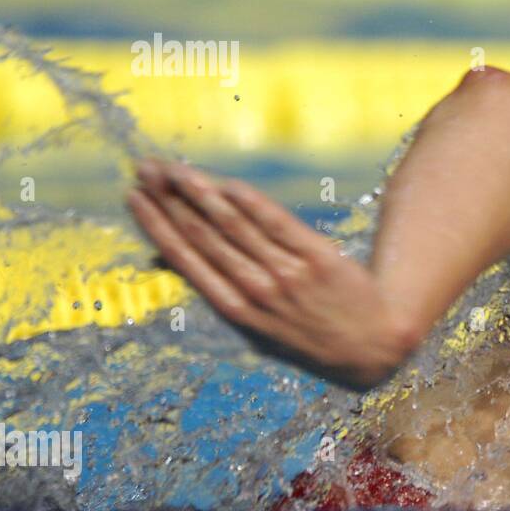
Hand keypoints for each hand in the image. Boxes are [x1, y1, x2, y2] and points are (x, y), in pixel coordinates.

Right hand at [127, 159, 415, 388]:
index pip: (185, 259)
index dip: (156, 225)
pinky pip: (275, 222)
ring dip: (198, 192)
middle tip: (144, 170)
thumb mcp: (263, 330)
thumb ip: (228, 296)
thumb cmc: (315, 333)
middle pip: (202, 235)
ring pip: (232, 225)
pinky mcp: (316, 256)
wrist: (375, 341)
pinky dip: (248, 201)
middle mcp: (256, 289)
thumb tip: (183, 264)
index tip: (134, 198)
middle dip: (168, 199)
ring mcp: (286, 272)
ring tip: (172, 168)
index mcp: (237, 309)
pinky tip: (225, 182)